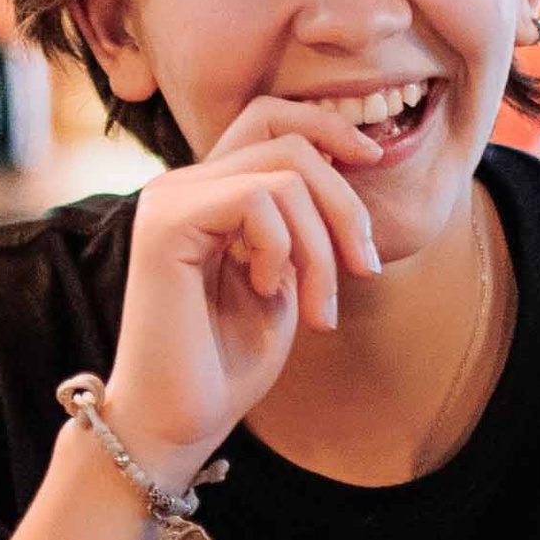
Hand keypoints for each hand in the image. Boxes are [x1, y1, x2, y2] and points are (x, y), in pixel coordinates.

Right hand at [103, 98, 384, 484]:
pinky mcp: (165, 223)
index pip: (269, 117)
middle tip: (365, 269)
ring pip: (284, 172)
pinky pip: (255, 199)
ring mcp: (169, 199)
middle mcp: (182, 185)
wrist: (178, 422)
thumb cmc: (227, 364)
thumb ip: (303, 223)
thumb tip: (351, 162)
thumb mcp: (286, 279)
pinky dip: (282, 248)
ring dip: (323, 245)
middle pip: (288, 140)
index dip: (327, 126)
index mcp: (207, 193)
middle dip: (345, 203)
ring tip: (320, 308)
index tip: (374, 159)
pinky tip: (267, 291)